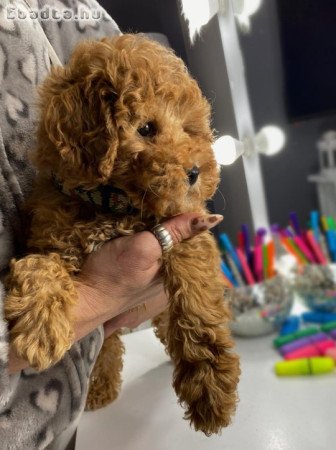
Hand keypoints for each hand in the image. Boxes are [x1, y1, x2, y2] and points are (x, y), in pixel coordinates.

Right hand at [8, 212, 222, 372]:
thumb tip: (213, 218)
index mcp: (181, 273)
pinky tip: (143, 216)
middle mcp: (172, 273)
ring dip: (160, 220)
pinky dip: (148, 228)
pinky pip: (152, 242)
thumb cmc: (112, 276)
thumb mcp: (145, 250)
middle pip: (181, 237)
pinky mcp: (140, 266)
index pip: (196, 238)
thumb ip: (176, 233)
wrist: (82, 297)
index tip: (183, 193)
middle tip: (166, 192)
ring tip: (156, 199)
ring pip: (166, 238)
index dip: (190, 214)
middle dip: (175, 215)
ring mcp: (156, 271)